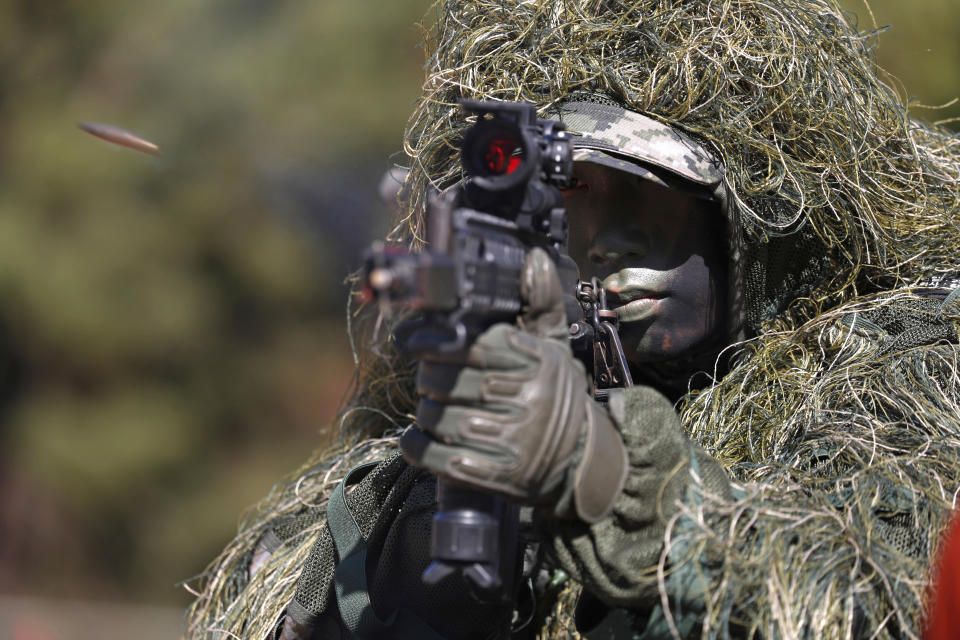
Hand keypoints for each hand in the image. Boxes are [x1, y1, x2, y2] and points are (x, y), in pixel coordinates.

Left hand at [400, 248, 627, 522]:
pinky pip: (441, 458)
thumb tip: (534, 260)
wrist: (579, 458)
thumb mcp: (553, 345)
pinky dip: (419, 447)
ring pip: (441, 420)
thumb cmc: (554, 393)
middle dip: (429, 379)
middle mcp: (529, 401)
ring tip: (431, 408)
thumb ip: (540, 301)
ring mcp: (513, 442)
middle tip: (430, 379)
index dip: (436, 342)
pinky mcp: (499, 476)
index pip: (473, 346)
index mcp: (537, 363)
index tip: (416, 341)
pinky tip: (418, 438)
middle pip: (450, 383)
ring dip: (425, 413)